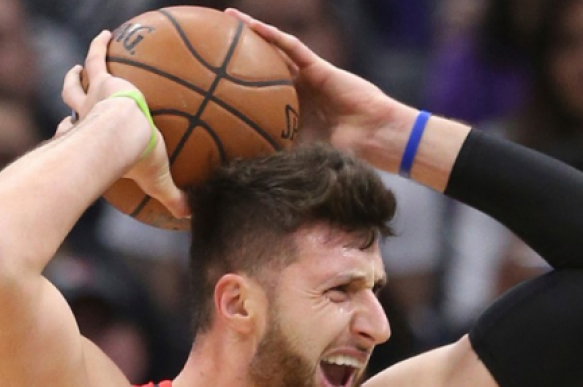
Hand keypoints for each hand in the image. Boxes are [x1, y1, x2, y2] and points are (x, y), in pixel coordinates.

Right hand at [59, 31, 187, 218]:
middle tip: (74, 89)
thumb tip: (189, 216)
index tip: (67, 131)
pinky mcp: (103, 80)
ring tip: (82, 63)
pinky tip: (109, 34)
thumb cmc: (137, 161)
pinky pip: (97, 56)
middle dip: (72, 99)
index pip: (75, 138)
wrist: (124, 135)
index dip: (69, 134)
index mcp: (92, 144)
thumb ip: (172, 196)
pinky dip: (100, 45)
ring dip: (77, 73)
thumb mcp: (157, 181)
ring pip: (77, 84)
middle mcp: (85, 121)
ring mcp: (91, 100)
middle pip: (72, 108)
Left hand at [226, 9, 405, 160]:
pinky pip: (291, 46)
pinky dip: (271, 35)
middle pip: (261, 69)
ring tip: (226, 21)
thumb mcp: (300, 156)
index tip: (209, 90)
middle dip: (237, 58)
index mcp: (291, 115)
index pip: (259, 99)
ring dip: (250, 34)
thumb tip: (239, 169)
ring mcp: (307, 78)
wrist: (374, 138)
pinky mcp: (318, 67)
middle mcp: (296, 93)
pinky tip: (251, 25)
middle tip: (208, 48)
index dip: (236, 92)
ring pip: (273, 51)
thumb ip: (274, 154)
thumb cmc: (344, 154)